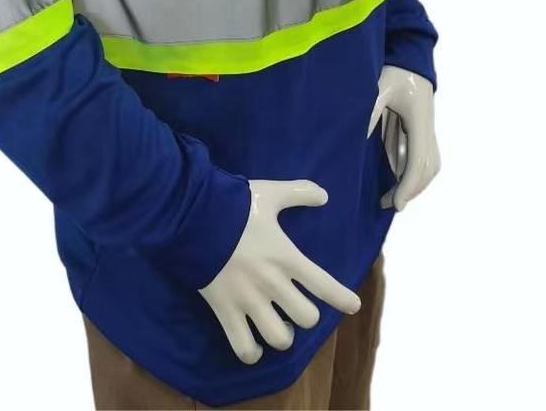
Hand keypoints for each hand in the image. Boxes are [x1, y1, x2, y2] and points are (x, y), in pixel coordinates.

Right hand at [199, 179, 360, 364]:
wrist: (192, 216)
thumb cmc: (233, 205)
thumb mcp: (269, 193)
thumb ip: (298, 193)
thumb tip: (323, 194)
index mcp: (286, 257)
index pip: (325, 285)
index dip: (343, 299)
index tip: (352, 305)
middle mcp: (272, 284)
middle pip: (307, 318)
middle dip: (305, 315)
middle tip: (296, 308)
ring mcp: (248, 300)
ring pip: (280, 338)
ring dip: (282, 335)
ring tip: (277, 327)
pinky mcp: (225, 310)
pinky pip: (243, 347)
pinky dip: (251, 352)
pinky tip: (253, 346)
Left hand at [367, 65, 440, 210]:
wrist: (411, 57)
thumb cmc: (395, 71)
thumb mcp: (378, 88)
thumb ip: (370, 111)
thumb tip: (358, 140)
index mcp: (420, 121)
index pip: (418, 161)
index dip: (408, 186)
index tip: (397, 204)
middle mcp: (428, 129)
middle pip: (427, 169)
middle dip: (410, 190)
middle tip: (388, 205)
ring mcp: (427, 130)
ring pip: (427, 166)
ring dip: (411, 183)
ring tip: (389, 198)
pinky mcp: (421, 129)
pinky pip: (419, 157)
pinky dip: (409, 172)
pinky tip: (394, 180)